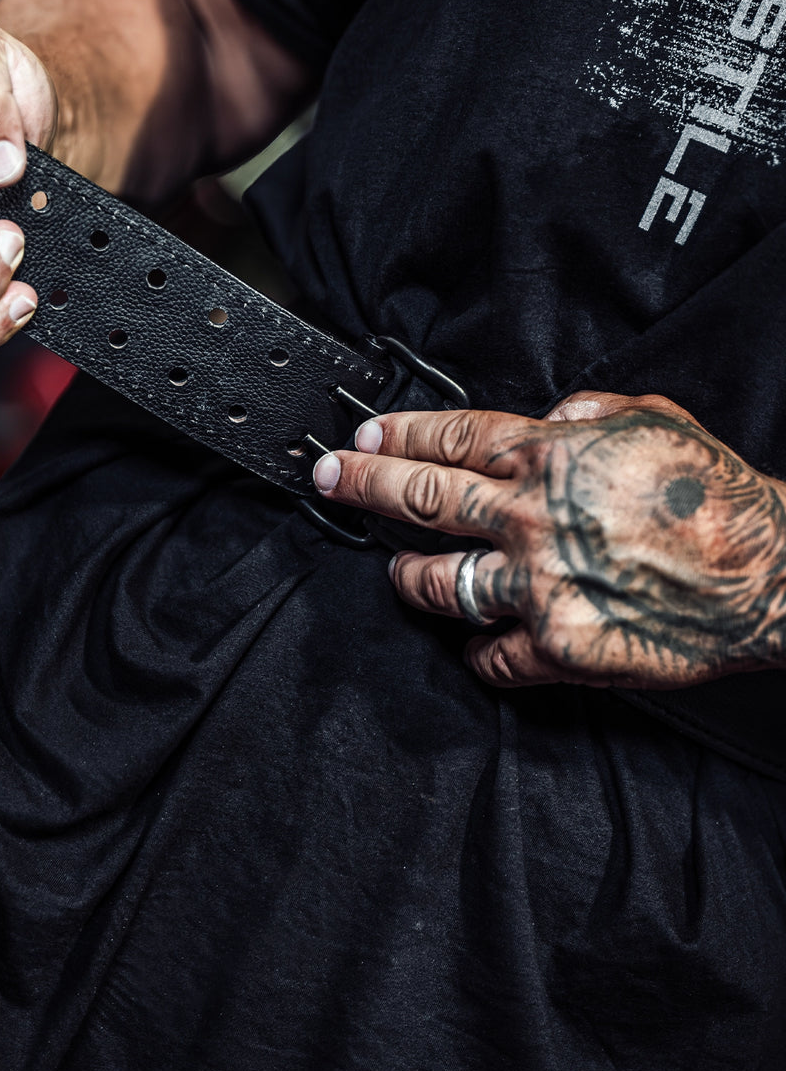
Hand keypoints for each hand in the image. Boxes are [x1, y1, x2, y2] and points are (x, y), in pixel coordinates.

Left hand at [312, 391, 785, 689]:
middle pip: (419, 499)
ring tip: (397, 568)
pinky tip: (476, 640)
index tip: (365, 435)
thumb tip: (543, 419)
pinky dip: (478, 648)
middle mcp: (531, 518)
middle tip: (328, 479)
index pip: (449, 437)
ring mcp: (538, 586)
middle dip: (361, 485)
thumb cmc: (716, 498)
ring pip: (438, 582)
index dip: (397, 434)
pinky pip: (490, 655)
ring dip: (408, 575)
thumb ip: (583, 414)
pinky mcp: (558, 648)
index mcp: (550, 457)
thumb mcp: (652, 420)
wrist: (769, 574)